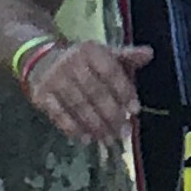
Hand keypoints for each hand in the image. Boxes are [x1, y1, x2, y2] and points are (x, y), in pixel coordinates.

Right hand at [25, 40, 152, 143]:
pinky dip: (73, 128)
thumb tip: (149, 53)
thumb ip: (127, 57)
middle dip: (112, 115)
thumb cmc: (83, 62)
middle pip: (95, 92)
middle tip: (124, 133)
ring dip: (96, 125)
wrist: (41, 60)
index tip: (135, 110)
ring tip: (109, 139)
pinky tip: (86, 138)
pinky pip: (58, 114)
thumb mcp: (104, 55)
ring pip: (79, 105)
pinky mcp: (41, 94)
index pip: (110, 72)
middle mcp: (70, 62)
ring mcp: (54, 79)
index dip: (124, 92)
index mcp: (90, 50)